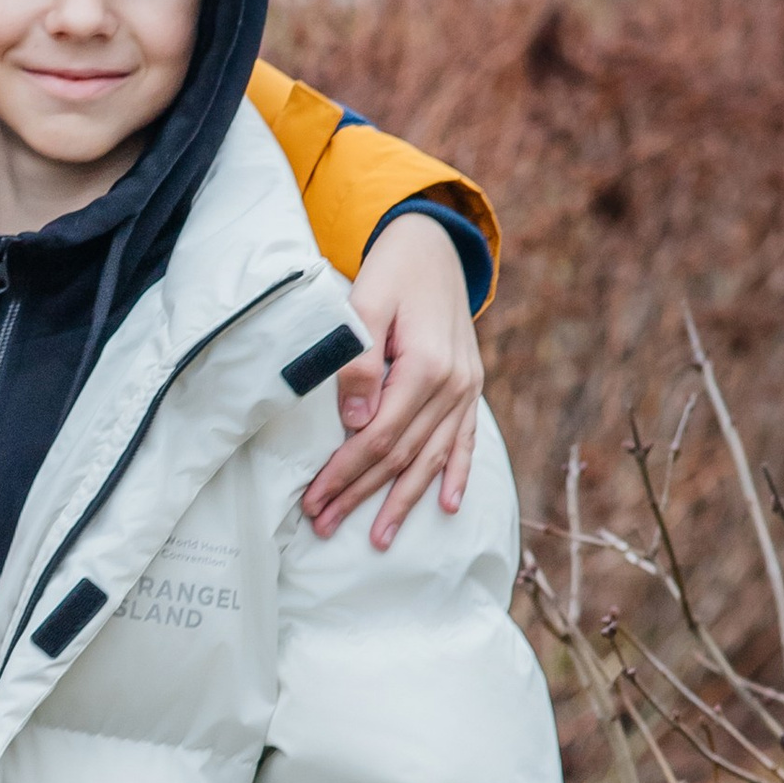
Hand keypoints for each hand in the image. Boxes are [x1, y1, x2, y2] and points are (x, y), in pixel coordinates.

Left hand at [304, 210, 482, 548]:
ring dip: (404, 500)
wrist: (434, 245)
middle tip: (325, 526)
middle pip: (402, 456)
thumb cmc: (392, 271)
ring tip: (380, 538)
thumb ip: (359, 363)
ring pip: (433, 458)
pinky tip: (449, 507)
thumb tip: (354, 425)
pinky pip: (466, 441)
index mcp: (427, 367)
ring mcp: (467, 390)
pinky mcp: (470, 387)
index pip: (378, 438)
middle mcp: (453, 385)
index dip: (345, 473)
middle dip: (362, 495)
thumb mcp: (365, 303)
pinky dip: (457, 475)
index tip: (313, 499)